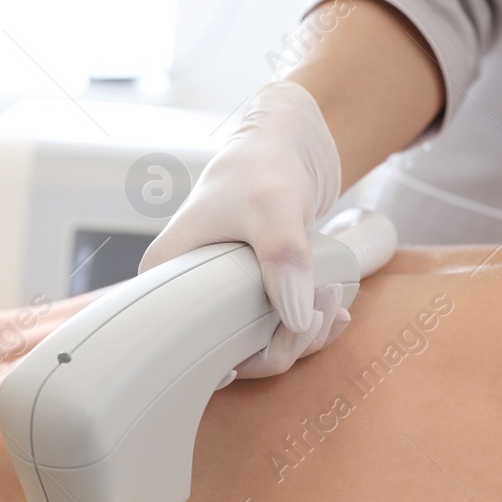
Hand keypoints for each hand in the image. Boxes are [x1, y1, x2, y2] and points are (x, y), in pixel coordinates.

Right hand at [139, 80, 344, 378]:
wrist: (285, 143)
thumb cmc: (261, 165)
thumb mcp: (272, 205)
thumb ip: (282, 257)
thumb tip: (296, 318)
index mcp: (166, 277)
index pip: (181, 348)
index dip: (232, 357)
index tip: (281, 326)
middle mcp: (186, 294)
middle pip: (228, 355)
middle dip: (284, 342)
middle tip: (322, 303)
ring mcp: (219, 299)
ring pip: (258, 349)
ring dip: (305, 335)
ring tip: (332, 294)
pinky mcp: (249, 298)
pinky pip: (276, 333)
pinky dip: (310, 329)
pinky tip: (336, 311)